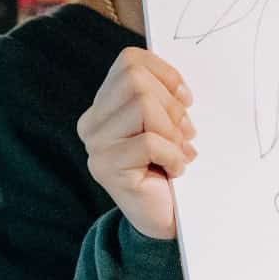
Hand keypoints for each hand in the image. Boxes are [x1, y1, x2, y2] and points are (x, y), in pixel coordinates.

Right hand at [76, 46, 196, 239]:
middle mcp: (92, 122)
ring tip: (177, 154)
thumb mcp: (171, 124)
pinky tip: (174, 171)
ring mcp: (95, 145)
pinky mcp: (105, 167)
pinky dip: (173, 155)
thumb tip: (182, 89)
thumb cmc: (172, 167)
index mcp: (106, 106)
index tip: (186, 100)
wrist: (168, 218)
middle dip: (172, 106)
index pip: (130, 61)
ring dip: (173, 133)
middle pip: (136, 80)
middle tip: (184, 135)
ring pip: (143, 106)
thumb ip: (165, 99)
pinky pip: (149, 141)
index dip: (166, 74)